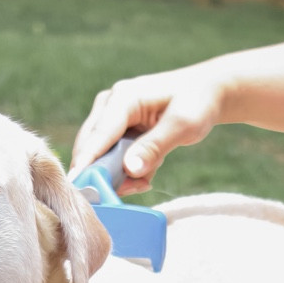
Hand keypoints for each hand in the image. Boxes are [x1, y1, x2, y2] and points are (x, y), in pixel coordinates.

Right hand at [69, 62, 227, 193]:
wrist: (206, 93)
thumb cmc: (197, 103)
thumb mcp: (182, 125)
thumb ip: (155, 147)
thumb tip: (129, 169)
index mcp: (123, 98)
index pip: (99, 135)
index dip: (87, 162)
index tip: (77, 187)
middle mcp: (109, 105)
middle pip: (91, 148)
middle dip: (107, 174)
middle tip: (134, 189)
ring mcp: (110, 118)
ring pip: (100, 157)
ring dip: (120, 175)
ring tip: (146, 181)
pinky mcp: (116, 131)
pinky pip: (111, 159)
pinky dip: (127, 172)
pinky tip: (147, 172)